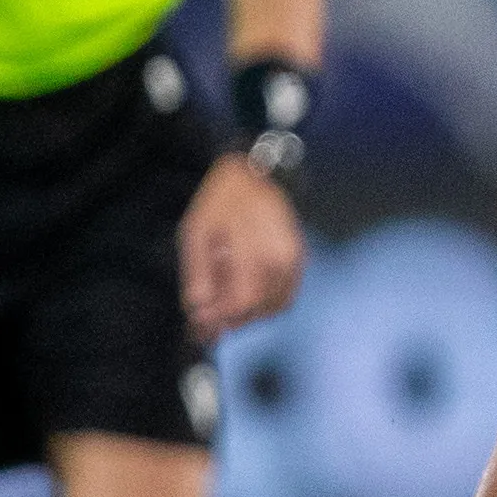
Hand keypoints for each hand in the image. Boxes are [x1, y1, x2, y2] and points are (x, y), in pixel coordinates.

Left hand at [179, 155, 305, 337]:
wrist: (253, 176)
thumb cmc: (220, 204)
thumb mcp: (196, 234)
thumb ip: (197, 276)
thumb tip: (198, 314)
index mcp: (255, 248)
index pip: (243, 301)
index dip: (221, 317)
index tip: (202, 320)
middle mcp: (282, 258)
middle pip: (259, 309)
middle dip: (232, 317)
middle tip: (210, 312)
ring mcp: (296, 261)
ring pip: (275, 307)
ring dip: (250, 313)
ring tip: (227, 296)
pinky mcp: (301, 262)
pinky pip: (286, 297)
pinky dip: (266, 304)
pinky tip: (247, 291)